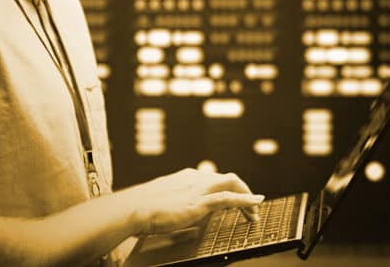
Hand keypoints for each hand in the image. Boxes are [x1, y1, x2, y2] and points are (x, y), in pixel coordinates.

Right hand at [124, 168, 263, 234]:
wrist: (134, 208)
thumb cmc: (142, 207)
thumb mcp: (163, 200)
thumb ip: (174, 201)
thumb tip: (177, 210)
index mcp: (187, 177)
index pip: (215, 179)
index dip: (229, 189)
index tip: (235, 201)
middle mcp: (195, 178)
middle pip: (227, 179)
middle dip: (243, 192)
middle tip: (251, 209)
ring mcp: (198, 188)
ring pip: (232, 184)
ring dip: (247, 197)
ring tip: (255, 212)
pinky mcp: (199, 201)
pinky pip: (229, 198)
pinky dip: (245, 200)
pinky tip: (255, 204)